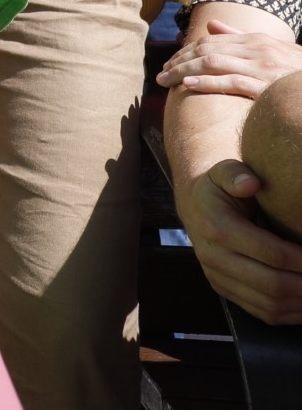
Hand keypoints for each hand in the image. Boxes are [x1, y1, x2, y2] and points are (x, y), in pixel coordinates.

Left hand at [159, 20, 301, 98]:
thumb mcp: (273, 48)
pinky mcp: (266, 86)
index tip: (169, 63)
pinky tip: (189, 85)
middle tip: (160, 75)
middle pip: (207, 51)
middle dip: (179, 62)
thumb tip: (211, 25)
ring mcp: (261, 67)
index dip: (186, 52)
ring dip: (184, 72)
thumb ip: (240, 36)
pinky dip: (208, 82)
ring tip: (166, 81)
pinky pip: (231, 82)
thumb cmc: (298, 69)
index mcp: (256, 40)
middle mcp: (256, 50)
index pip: (211, 42)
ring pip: (213, 64)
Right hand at [178, 159, 301, 323]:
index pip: (272, 254)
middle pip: (273, 284)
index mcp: (217, 228)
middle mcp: (214, 257)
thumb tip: (251, 184)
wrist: (195, 207)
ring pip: (269, 304)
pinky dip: (291, 314)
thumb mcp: (224, 171)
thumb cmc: (219, 188)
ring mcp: (218, 278)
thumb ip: (236, 174)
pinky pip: (262, 313)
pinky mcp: (224, 291)